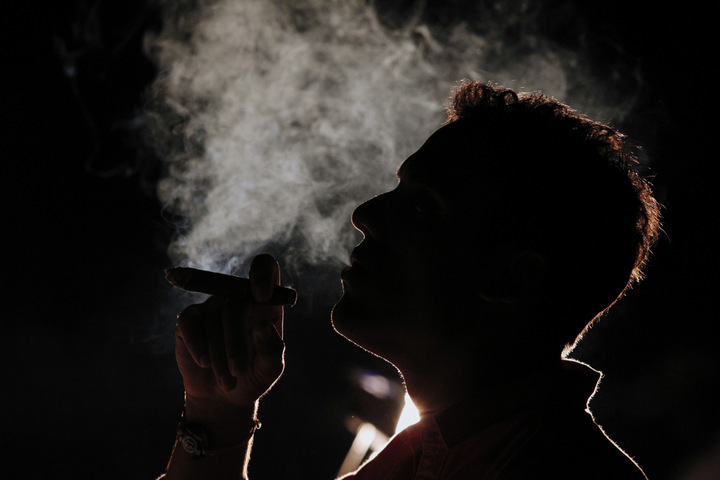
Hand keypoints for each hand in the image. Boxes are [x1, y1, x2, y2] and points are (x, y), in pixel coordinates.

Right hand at [174, 255, 284, 423]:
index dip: (262, 273)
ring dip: (219, 355)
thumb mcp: (270, 368)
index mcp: (264, 302)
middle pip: (235, 304)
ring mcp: (212, 306)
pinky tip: (204, 363)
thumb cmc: (253, 376)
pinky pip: (190, 323)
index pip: (265, 267)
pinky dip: (197, 345)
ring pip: (214, 320)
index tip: (262, 295)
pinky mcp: (190, 320)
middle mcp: (238, 298)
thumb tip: (262, 326)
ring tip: (228, 382)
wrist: (223, 397)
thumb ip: (272, 348)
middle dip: (236, 342)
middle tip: (238, 370)